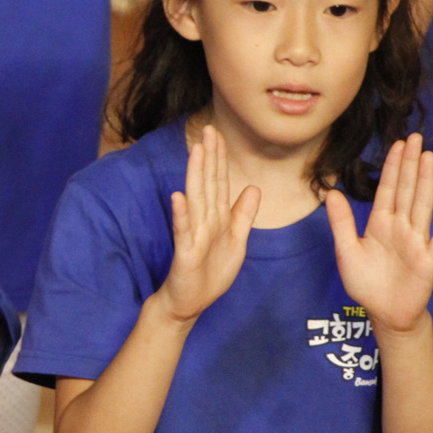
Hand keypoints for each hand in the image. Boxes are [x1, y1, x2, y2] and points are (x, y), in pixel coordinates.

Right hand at [149, 125, 258, 322]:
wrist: (190, 302)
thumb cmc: (210, 274)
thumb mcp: (236, 242)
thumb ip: (243, 215)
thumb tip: (253, 188)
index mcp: (217, 217)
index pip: (219, 182)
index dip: (219, 159)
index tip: (218, 134)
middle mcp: (203, 220)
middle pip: (207, 184)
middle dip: (208, 157)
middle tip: (208, 130)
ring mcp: (192, 234)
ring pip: (197, 199)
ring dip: (195, 175)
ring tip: (196, 151)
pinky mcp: (185, 251)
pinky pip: (184, 230)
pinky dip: (181, 213)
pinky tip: (178, 196)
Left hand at [327, 134, 432, 335]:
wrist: (385, 313)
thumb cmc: (366, 283)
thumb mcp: (347, 251)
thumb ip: (341, 223)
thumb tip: (332, 193)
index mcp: (380, 224)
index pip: (387, 189)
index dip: (392, 167)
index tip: (397, 144)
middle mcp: (401, 228)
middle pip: (406, 190)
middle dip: (410, 164)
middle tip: (415, 138)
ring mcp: (417, 242)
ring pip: (422, 206)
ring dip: (426, 182)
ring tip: (429, 158)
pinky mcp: (429, 260)